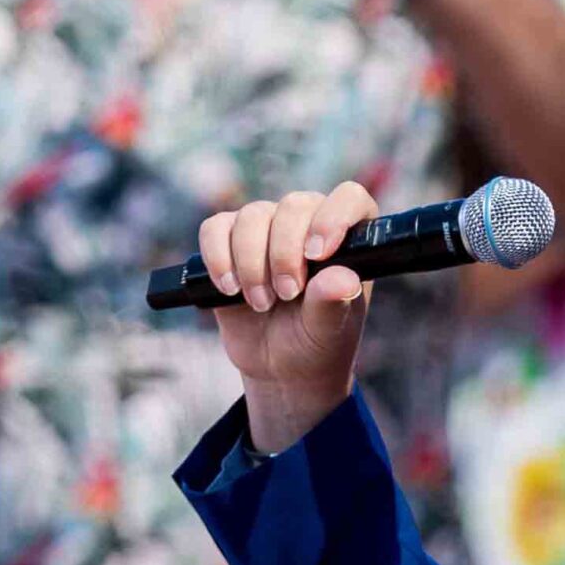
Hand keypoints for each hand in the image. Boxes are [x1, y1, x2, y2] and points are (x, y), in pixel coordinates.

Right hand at [196, 182, 375, 452]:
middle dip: (285, 253)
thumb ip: (334, 304)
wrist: (279, 365)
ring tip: (262, 303)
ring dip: (252, 263)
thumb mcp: (329, 331)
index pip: (349, 199)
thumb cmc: (315, 342)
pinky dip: (218, 257)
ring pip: (252, 216)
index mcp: (347, 238)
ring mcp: (267, 228)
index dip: (333, 218)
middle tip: (287, 294)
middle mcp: (309, 223)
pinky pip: (215, 228)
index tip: (317, 255)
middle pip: (294, 206)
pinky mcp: (229, 240)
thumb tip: (342, 280)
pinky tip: (229, 289)